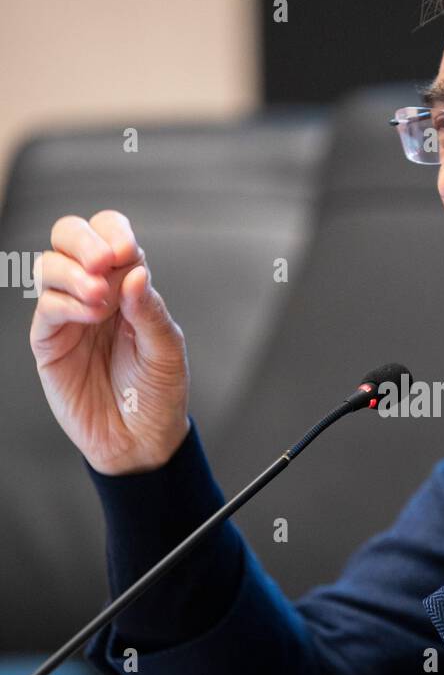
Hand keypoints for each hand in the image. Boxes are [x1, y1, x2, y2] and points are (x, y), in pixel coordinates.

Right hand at [30, 210, 189, 473]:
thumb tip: (135, 271)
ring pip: (49, 265)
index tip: (127, 251)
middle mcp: (94, 292)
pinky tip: (91, 315)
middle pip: (69, 237)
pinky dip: (66, 303)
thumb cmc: (157, 394)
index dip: (113, 233)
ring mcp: (68, 315)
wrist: (140, 441)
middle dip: (84, 240)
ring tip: (101, 298)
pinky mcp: (50, 342)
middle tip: (105, 261)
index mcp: (127, 285)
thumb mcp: (167, 351)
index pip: (110, 235)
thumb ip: (150, 311)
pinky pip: (46, 308)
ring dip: (74, 273)